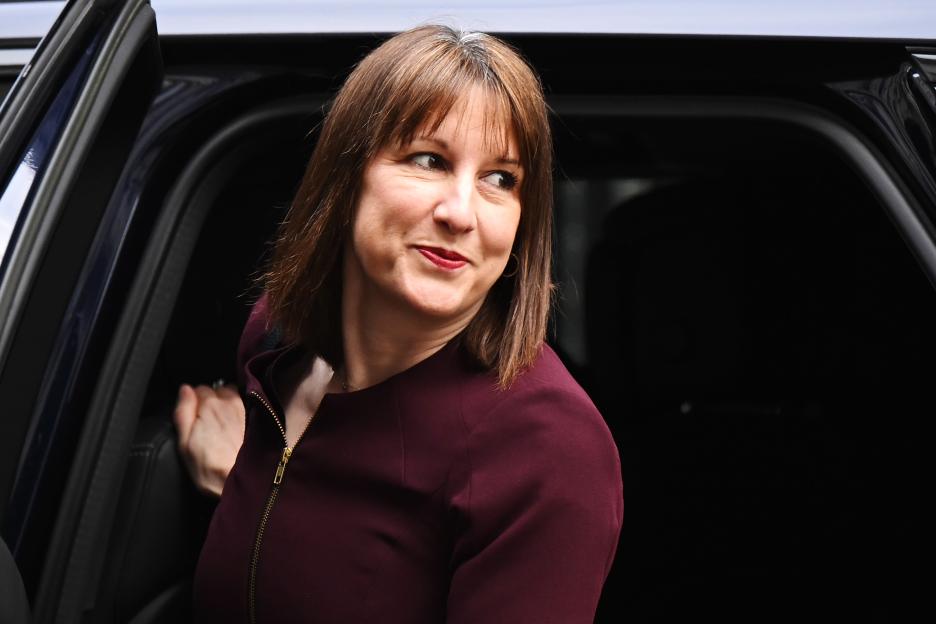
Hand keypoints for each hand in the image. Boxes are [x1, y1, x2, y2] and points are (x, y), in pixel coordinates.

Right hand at [173, 382, 245, 497]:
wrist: (240, 480)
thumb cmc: (209, 467)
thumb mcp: (184, 443)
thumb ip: (183, 412)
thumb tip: (184, 389)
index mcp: (210, 405)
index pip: (199, 389)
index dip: (193, 402)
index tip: (192, 415)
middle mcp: (229, 402)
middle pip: (216, 390)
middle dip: (209, 401)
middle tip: (205, 421)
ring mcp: (244, 409)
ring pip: (230, 395)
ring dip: (224, 403)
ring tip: (219, 423)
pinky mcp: (254, 418)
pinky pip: (243, 404)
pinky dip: (236, 410)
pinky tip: (233, 425)